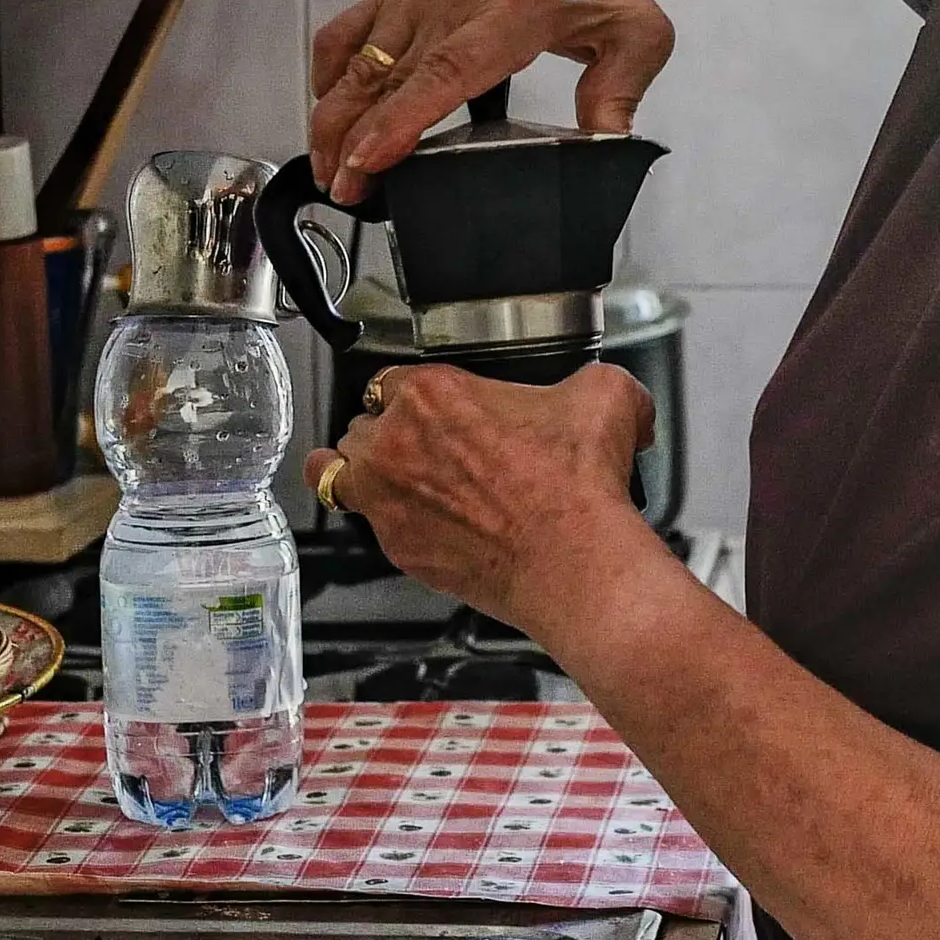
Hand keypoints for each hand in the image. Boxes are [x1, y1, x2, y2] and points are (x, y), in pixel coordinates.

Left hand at [305, 363, 657, 633]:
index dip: (407, 392)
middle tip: (413, 446)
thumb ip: (591, 378)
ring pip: (335, 475)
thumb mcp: (603, 397)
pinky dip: (387, 525)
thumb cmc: (577, 488)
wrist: (573, 561)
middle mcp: (396, 445)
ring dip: (351, 473)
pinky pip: (370, 529)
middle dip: (383, 433)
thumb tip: (600, 388)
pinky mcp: (398, 549)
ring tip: (370, 478)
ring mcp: (388, 502)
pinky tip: (416, 525)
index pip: (388, 380)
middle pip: (359, 425)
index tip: (424, 405)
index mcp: (432, 395)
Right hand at [311, 0, 675, 201]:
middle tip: (343, 189)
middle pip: (388, 75)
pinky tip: (330, 115)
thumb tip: (606, 146)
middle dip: (352, 138)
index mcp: (517, 8)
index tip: (368, 160)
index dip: (401, 118)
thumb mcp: (637, 34)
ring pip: (358, 60)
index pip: (448, 69)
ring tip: (330, 171)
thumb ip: (620, 92)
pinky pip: (345, 31)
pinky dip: (327, 74)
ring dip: (334, 117)